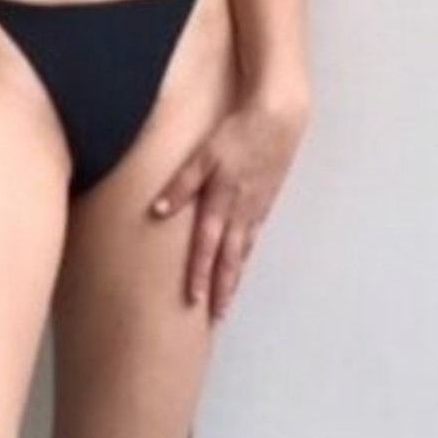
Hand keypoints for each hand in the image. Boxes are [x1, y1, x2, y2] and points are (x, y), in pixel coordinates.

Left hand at [149, 89, 309, 320]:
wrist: (279, 119)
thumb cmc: (238, 133)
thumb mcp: (204, 155)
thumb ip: (181, 184)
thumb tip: (158, 210)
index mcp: (222, 202)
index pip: (207, 248)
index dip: (200, 275)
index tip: (194, 301)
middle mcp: (240, 212)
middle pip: (229, 260)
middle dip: (222, 290)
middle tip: (217, 318)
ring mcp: (255, 209)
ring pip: (243, 252)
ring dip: (235, 278)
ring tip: (228, 300)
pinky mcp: (265, 202)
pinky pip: (253, 237)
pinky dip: (245, 257)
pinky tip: (241, 264)